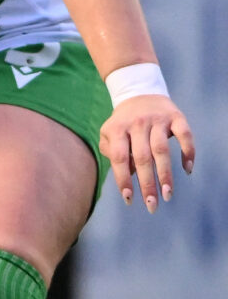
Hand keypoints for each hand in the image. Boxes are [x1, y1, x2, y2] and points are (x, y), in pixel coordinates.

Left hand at [102, 92, 195, 212]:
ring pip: (162, 150)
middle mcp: (136, 124)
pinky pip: (184, 135)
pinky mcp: (176, 117)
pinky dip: (188, 152)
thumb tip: (129, 174)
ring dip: (166, 174)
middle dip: (147, 184)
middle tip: (152, 205)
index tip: (129, 200)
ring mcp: (157, 119)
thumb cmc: (123, 122)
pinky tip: (187, 170)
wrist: (140, 93)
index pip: (119, 158)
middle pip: (142, 158)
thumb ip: (111, 152)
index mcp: (117, 129)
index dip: (124, 179)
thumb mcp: (109, 133)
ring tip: (168, 194)